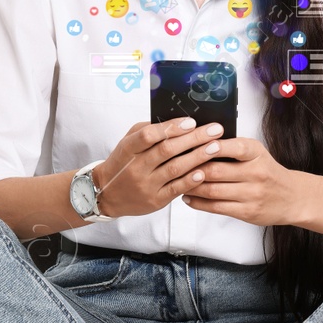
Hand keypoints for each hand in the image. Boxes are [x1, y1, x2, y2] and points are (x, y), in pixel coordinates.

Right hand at [90, 118, 227, 218]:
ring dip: (198, 157)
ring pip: (175, 169)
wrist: (106, 194)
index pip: (148, 136)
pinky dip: (191, 180)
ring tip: (216, 147)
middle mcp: (136, 167)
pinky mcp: (154, 201)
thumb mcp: (127, 143)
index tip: (191, 121)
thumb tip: (177, 121)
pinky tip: (204, 171)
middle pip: (167, 150)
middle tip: (215, 130)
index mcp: (128, 149)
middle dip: (194, 138)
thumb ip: (147, 131)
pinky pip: (175, 189)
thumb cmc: (122, 163)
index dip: (171, 128)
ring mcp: (145, 185)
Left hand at [179, 138, 304, 227]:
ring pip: (212, 190)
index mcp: (256, 153)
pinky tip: (188, 197)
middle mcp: (255, 173)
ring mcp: (251, 194)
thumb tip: (198, 143)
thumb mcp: (256, 154)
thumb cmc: (268, 172)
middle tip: (175, 166)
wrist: (292, 197)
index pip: (233, 147)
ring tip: (178, 182)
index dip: (212, 146)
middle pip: (216, 171)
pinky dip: (198, 203)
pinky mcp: (247, 212)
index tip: (195, 144)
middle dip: (192, 168)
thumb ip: (232, 149)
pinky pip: (216, 207)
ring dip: (191, 186)